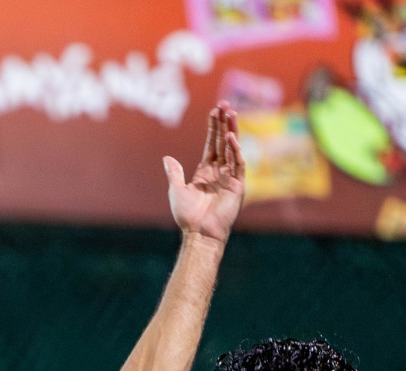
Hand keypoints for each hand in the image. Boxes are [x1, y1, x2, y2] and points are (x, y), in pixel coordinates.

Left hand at [165, 103, 244, 243]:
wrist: (198, 232)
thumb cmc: (187, 215)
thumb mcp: (176, 190)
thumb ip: (174, 173)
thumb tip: (167, 158)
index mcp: (205, 172)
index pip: (212, 144)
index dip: (213, 128)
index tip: (214, 111)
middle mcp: (219, 172)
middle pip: (223, 142)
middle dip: (224, 123)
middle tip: (224, 104)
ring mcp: (229, 177)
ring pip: (232, 148)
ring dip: (232, 130)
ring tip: (230, 113)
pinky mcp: (237, 185)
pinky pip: (238, 164)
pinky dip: (236, 150)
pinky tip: (231, 137)